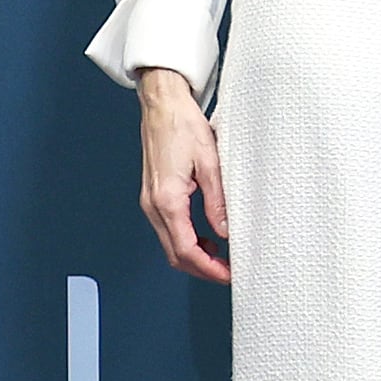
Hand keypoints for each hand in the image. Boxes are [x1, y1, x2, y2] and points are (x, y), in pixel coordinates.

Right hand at [137, 67, 230, 283]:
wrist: (162, 105)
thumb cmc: (184, 126)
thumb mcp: (210, 163)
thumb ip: (217, 202)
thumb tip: (225, 233)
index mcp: (167, 199)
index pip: (186, 249)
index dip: (208, 268)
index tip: (229, 275)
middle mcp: (153, 205)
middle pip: (175, 254)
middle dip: (202, 269)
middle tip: (230, 272)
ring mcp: (150, 202)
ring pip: (170, 245)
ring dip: (195, 257)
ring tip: (223, 257)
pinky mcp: (153, 196)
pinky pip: (168, 229)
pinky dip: (187, 241)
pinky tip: (207, 239)